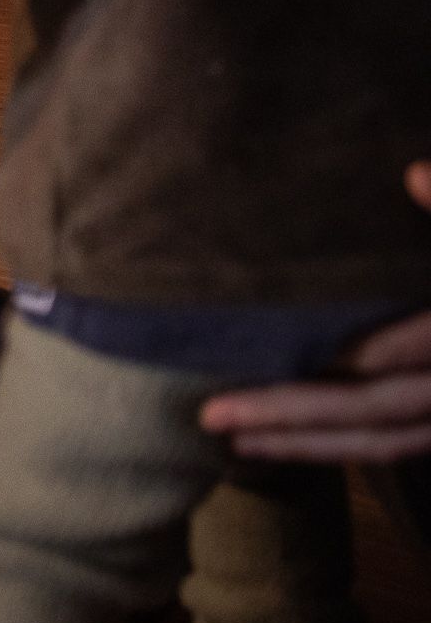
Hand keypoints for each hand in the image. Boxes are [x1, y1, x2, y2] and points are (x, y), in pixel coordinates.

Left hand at [201, 162, 430, 462]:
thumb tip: (414, 172)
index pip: (406, 349)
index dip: (351, 353)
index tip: (280, 347)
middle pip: (376, 408)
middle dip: (293, 413)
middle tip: (211, 412)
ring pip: (382, 442)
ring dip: (304, 444)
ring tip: (231, 439)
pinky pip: (393, 448)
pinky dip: (336, 450)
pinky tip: (280, 444)